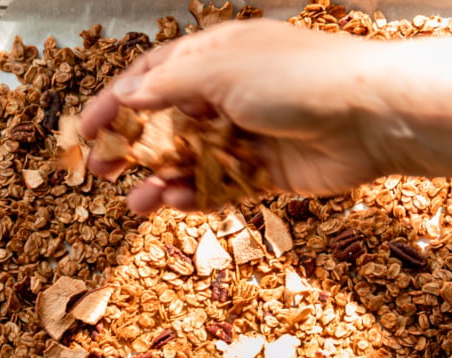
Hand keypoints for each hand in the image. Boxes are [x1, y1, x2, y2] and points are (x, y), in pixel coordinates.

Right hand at [79, 20, 385, 212]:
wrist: (367, 117)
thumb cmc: (298, 79)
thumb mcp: (222, 71)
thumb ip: (171, 87)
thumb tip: (128, 95)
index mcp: (213, 58)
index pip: (152, 78)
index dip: (116, 103)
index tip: (84, 131)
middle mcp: (226, 95)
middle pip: (166, 124)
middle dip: (132, 148)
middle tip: (101, 172)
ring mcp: (245, 137)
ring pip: (191, 162)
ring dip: (160, 181)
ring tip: (134, 204)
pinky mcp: (265, 174)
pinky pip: (221, 188)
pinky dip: (196, 197)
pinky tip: (173, 204)